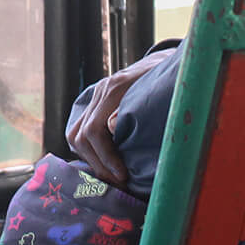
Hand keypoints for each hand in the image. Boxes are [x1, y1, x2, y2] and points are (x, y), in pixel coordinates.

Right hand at [66, 49, 171, 187]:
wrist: (167, 61)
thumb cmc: (169, 79)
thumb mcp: (161, 90)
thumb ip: (139, 106)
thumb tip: (112, 126)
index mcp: (115, 88)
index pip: (94, 130)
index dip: (106, 157)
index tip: (123, 175)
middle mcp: (100, 92)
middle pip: (80, 136)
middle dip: (98, 164)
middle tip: (118, 182)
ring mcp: (96, 97)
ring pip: (75, 135)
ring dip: (91, 160)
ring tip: (111, 176)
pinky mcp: (96, 104)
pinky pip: (79, 131)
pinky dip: (88, 151)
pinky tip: (105, 164)